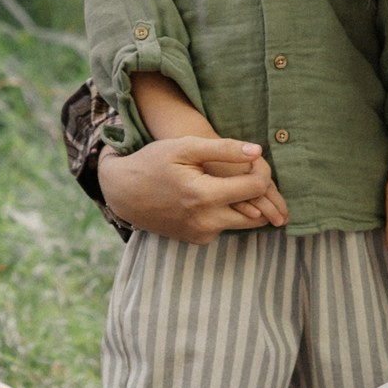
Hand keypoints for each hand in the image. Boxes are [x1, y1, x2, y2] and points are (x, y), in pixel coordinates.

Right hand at [98, 135, 289, 245]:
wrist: (123, 192)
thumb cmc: (154, 162)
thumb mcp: (186, 146)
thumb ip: (224, 149)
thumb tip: (257, 151)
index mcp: (204, 196)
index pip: (257, 188)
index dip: (264, 171)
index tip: (256, 159)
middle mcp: (206, 222)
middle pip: (259, 214)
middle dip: (262, 193)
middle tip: (252, 172)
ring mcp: (202, 235)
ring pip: (245, 223)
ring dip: (249, 204)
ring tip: (238, 181)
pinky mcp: (198, 240)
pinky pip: (226, 227)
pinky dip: (231, 212)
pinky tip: (219, 194)